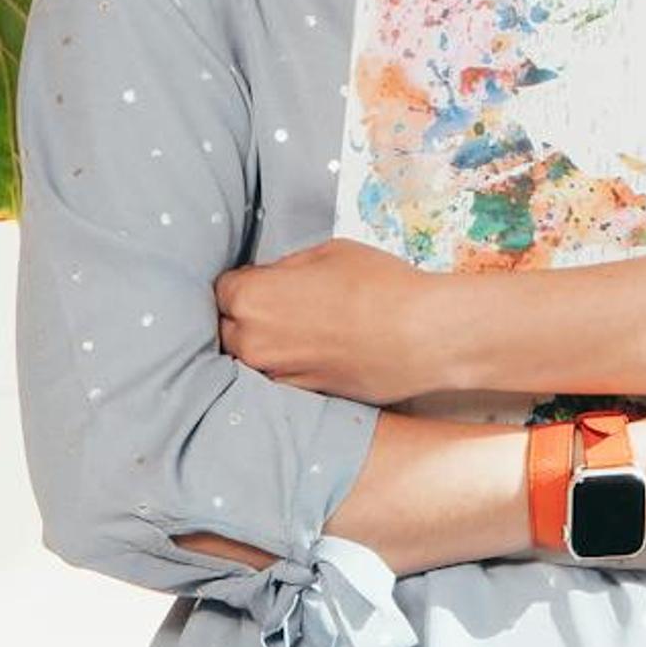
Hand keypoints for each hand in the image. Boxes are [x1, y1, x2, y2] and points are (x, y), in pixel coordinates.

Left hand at [216, 239, 462, 403]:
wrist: (423, 334)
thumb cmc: (381, 285)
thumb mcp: (332, 252)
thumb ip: (290, 267)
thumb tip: (278, 279)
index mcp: (251, 297)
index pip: (222, 288)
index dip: (246, 282)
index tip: (266, 281)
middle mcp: (250, 340)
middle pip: (226, 326)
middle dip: (248, 315)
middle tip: (282, 306)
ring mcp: (272, 372)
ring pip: (249, 356)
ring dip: (265, 344)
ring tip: (300, 331)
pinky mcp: (297, 394)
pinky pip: (276, 377)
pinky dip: (288, 366)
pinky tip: (316, 353)